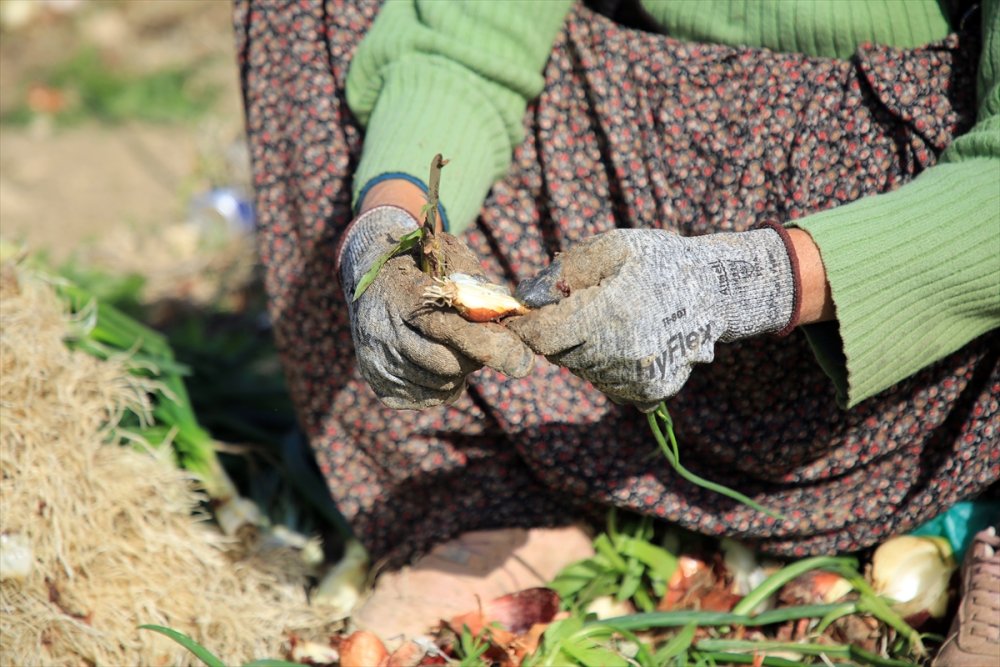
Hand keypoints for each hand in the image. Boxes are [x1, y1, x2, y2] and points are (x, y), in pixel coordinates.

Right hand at [339, 206, 533, 408]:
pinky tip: (438, 358)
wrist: (368, 275)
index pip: (449, 329)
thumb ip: (479, 286)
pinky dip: (444, 384)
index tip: (523, 361)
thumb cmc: (421, 263)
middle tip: (483, 339)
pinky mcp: (379, 383)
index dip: (489, 346)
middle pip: (448, 364)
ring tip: (454, 343)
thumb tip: (513, 318)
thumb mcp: (449, 255)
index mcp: (401, 294)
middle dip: (477, 356)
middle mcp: (382, 331)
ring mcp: (376, 361)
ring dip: (461, 370)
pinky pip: (428, 397)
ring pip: (441, 384)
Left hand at [508, 227, 796, 410]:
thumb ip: (565, 270)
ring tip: (609, 320)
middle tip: (576, 308)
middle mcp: (624, 354)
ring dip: (582, 349)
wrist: (715, 290)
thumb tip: (526, 296)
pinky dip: (607, 365)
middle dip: (557, 333)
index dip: (528, 326)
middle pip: (560, 355)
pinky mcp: (652, 391)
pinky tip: (626, 340)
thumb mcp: (612, 247)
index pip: (544, 336)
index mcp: (611, 314)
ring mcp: (640, 378)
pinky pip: (608, 383)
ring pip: (582, 370)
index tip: (523, 315)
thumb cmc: (657, 261)